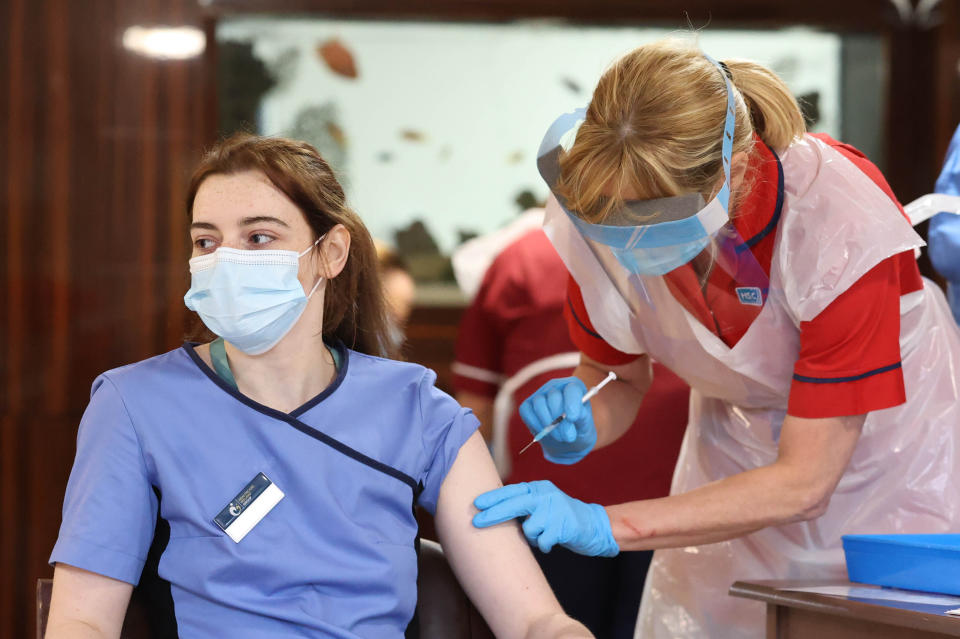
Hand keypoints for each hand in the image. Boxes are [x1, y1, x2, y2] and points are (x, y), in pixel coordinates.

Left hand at [472, 480, 618, 556]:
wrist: (594, 525)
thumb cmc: (561, 517)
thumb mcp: (542, 504)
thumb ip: (523, 504)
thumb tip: (493, 511)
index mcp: (538, 488)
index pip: (511, 491)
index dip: (493, 498)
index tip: (476, 504)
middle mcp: (546, 495)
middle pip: (515, 504)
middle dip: (493, 514)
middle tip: (476, 522)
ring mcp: (556, 509)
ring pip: (529, 528)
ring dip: (532, 537)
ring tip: (542, 535)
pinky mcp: (564, 526)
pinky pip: (542, 541)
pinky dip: (544, 545)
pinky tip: (552, 541)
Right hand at [519, 377, 595, 463]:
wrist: (567, 442)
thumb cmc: (579, 429)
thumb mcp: (586, 425)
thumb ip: (581, 417)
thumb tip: (569, 416)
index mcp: (574, 387)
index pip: (572, 389)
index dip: (571, 403)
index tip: (572, 418)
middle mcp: (556, 387)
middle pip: (554, 397)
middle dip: (560, 420)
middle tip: (568, 437)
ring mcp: (540, 394)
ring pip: (539, 403)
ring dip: (548, 424)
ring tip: (559, 437)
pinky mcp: (528, 405)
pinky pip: (526, 412)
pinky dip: (535, 425)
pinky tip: (545, 433)